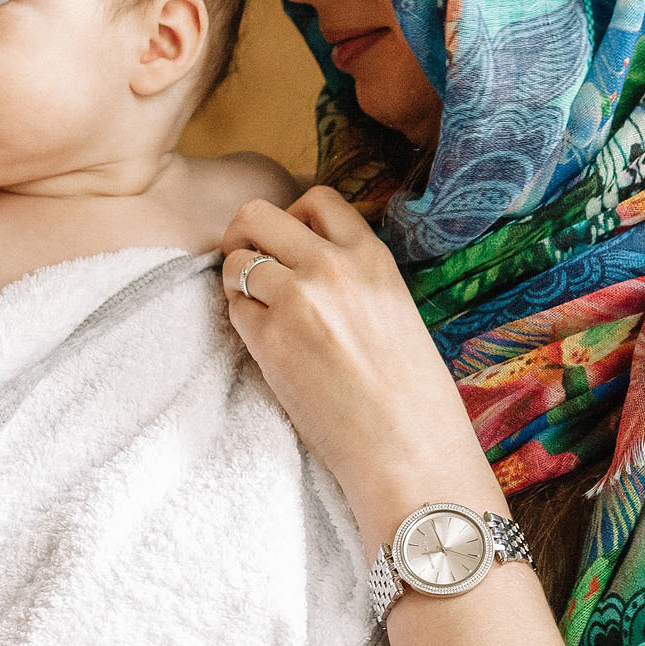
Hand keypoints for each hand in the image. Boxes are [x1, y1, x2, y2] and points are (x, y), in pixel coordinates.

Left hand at [221, 188, 500, 542]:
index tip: (292, 246)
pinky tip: (264, 343)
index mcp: (372, 256)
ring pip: (236, 258)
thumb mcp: (396, 309)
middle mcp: (332, 267)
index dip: (294, 218)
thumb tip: (307, 261)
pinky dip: (240, 319)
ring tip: (258, 309)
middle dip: (247, 234)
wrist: (406, 446)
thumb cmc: (410, 391)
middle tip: (253, 264)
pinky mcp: (270, 340)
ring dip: (237, 279)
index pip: (317, 199)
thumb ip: (355, 276)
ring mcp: (298, 300)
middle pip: (259, 213)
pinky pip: (234, 308)